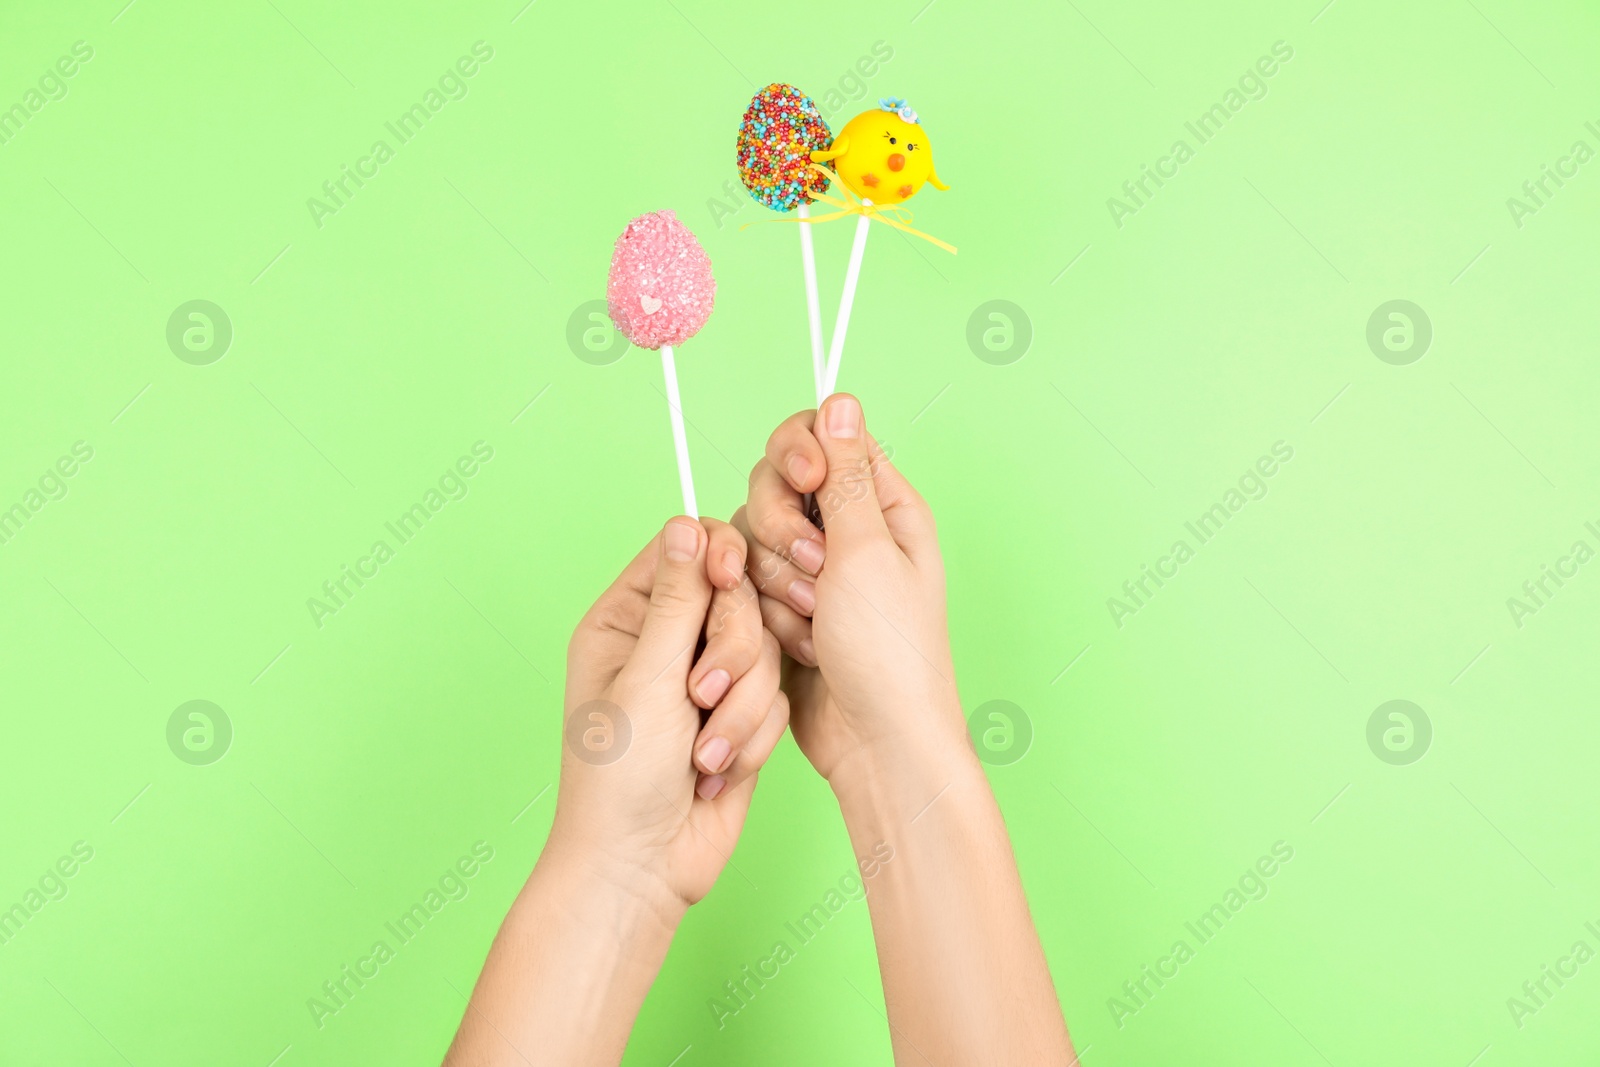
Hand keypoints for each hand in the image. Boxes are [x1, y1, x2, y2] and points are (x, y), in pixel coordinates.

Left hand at [551, 517, 787, 909]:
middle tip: (701, 695)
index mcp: (625, 619)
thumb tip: (688, 525)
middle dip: (733, 651)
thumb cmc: (620, 779)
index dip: (719, 558)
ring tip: (705, 752)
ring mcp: (706, 680)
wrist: (643, 866)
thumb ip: (679, 601)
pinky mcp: (739, 717)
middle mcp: (666, 642)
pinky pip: (775, 697)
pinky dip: (752, 737)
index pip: (687, 550)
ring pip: (764, 650)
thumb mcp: (647, 679)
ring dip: (741, 706)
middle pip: (738, 597)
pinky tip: (718, 772)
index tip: (732, 575)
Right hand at [735, 395, 966, 783]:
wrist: (875, 741)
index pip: (821, 437)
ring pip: (751, 537)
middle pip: (773, 483)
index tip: (806, 481)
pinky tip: (799, 643)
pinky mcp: (783, 608)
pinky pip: (745, 585)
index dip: (800, 452)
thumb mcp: (868, 551)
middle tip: (817, 572)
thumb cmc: (889, 652)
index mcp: (883, 504)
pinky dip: (764, 612)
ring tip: (815, 621)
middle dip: (782, 529)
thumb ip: (844, 475)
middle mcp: (846, 529)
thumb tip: (840, 400)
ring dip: (776, 580)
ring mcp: (813, 571)